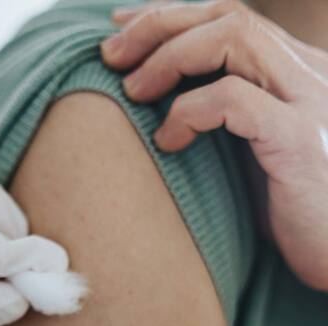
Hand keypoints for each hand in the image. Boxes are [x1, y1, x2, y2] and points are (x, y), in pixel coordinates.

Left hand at [101, 0, 327, 289]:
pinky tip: (167, 141)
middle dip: (158, 25)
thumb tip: (154, 103)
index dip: (171, 15)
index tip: (121, 31)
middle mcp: (308, 73)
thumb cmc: (293, 214)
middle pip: (227, 14)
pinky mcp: (301, 140)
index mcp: (296, 72)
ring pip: (234, 37)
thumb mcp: (253, 154)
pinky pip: (235, 99)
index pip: (231, 16)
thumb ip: (222, 119)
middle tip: (109, 54)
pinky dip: (189, 111)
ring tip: (131, 91)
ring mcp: (311, 101)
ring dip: (168, 58)